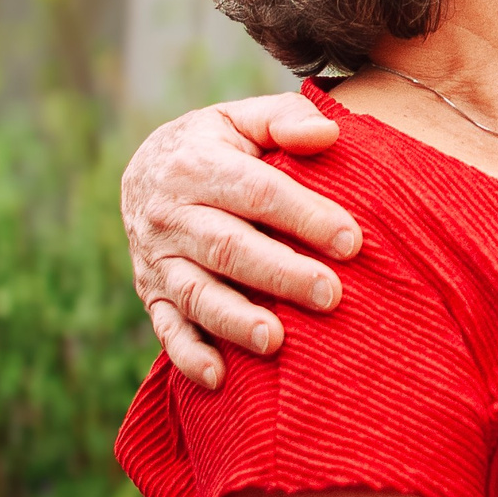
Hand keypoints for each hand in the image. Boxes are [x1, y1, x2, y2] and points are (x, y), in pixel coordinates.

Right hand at [122, 92, 357, 388]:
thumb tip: (328, 134)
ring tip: (276, 342)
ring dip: (235, 320)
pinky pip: (166, 329)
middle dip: (280, 275)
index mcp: (197, 165)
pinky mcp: (151, 294)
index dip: (305, 216)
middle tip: (330, 295)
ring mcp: (157, 259)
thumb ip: (284, 120)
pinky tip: (220, 378)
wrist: (145, 169)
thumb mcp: (242, 118)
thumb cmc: (217, 145)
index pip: (258, 192)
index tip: (351, 241)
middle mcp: (170, 215)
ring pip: (196, 293)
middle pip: (229, 248)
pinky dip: (190, 356)